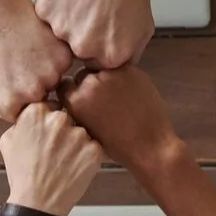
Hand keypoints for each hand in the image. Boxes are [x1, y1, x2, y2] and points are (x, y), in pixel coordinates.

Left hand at [0, 0, 72, 120]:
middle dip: (32, 89)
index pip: (20, 116)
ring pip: (54, 83)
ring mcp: (52, 75)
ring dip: (45, 73)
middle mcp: (33, 94)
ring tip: (27, 52)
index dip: (16, 101)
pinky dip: (55, 57)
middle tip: (20, 65)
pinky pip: (64, 65)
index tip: (10, 83)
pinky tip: (38, 43)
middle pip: (41, 101)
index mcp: (9, 104)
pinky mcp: (65, 57)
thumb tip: (8, 115)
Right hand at [0, 104, 101, 215]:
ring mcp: (78, 134)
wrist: (36, 203)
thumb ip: (22, 121)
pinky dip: (87, 157)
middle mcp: (59, 119)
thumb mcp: (8, 140)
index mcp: (36, 112)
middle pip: (68, 117)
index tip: (48, 134)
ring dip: (76, 144)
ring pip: (82, 132)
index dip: (50, 122)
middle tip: (56, 151)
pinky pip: (93, 147)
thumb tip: (32, 113)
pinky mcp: (94, 150)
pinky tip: (74, 168)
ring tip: (64, 163)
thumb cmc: (21, 173)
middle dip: (64, 131)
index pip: (51, 105)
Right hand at [34, 0, 155, 67]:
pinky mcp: (45, 10)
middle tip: (90, 11)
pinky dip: (54, 5)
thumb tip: (115, 70)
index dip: (96, 46)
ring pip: (57, 33)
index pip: (93, 65)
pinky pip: (45, 15)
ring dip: (66, 20)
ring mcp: (62, 29)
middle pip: (73, 52)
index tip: (100, 29)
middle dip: (80, 35)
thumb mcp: (143, 28)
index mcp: (108, 57)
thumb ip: (129, 56)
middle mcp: (83, 47)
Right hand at [63, 67, 186, 176]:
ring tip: (118, 96)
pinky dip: (123, 78)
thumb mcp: (86, 132)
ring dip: (106, 79)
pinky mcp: (129, 70)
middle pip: (82, 75)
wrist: (151, 145)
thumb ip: (76, 112)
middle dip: (89, 85)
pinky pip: (120, 68)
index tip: (81, 96)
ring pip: (101, 70)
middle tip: (103, 98)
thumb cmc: (119, 146)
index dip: (72, 92)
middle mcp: (90, 84)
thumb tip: (73, 100)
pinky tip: (130, 93)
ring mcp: (111, 75)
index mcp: (75, 101)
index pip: (64, 86)